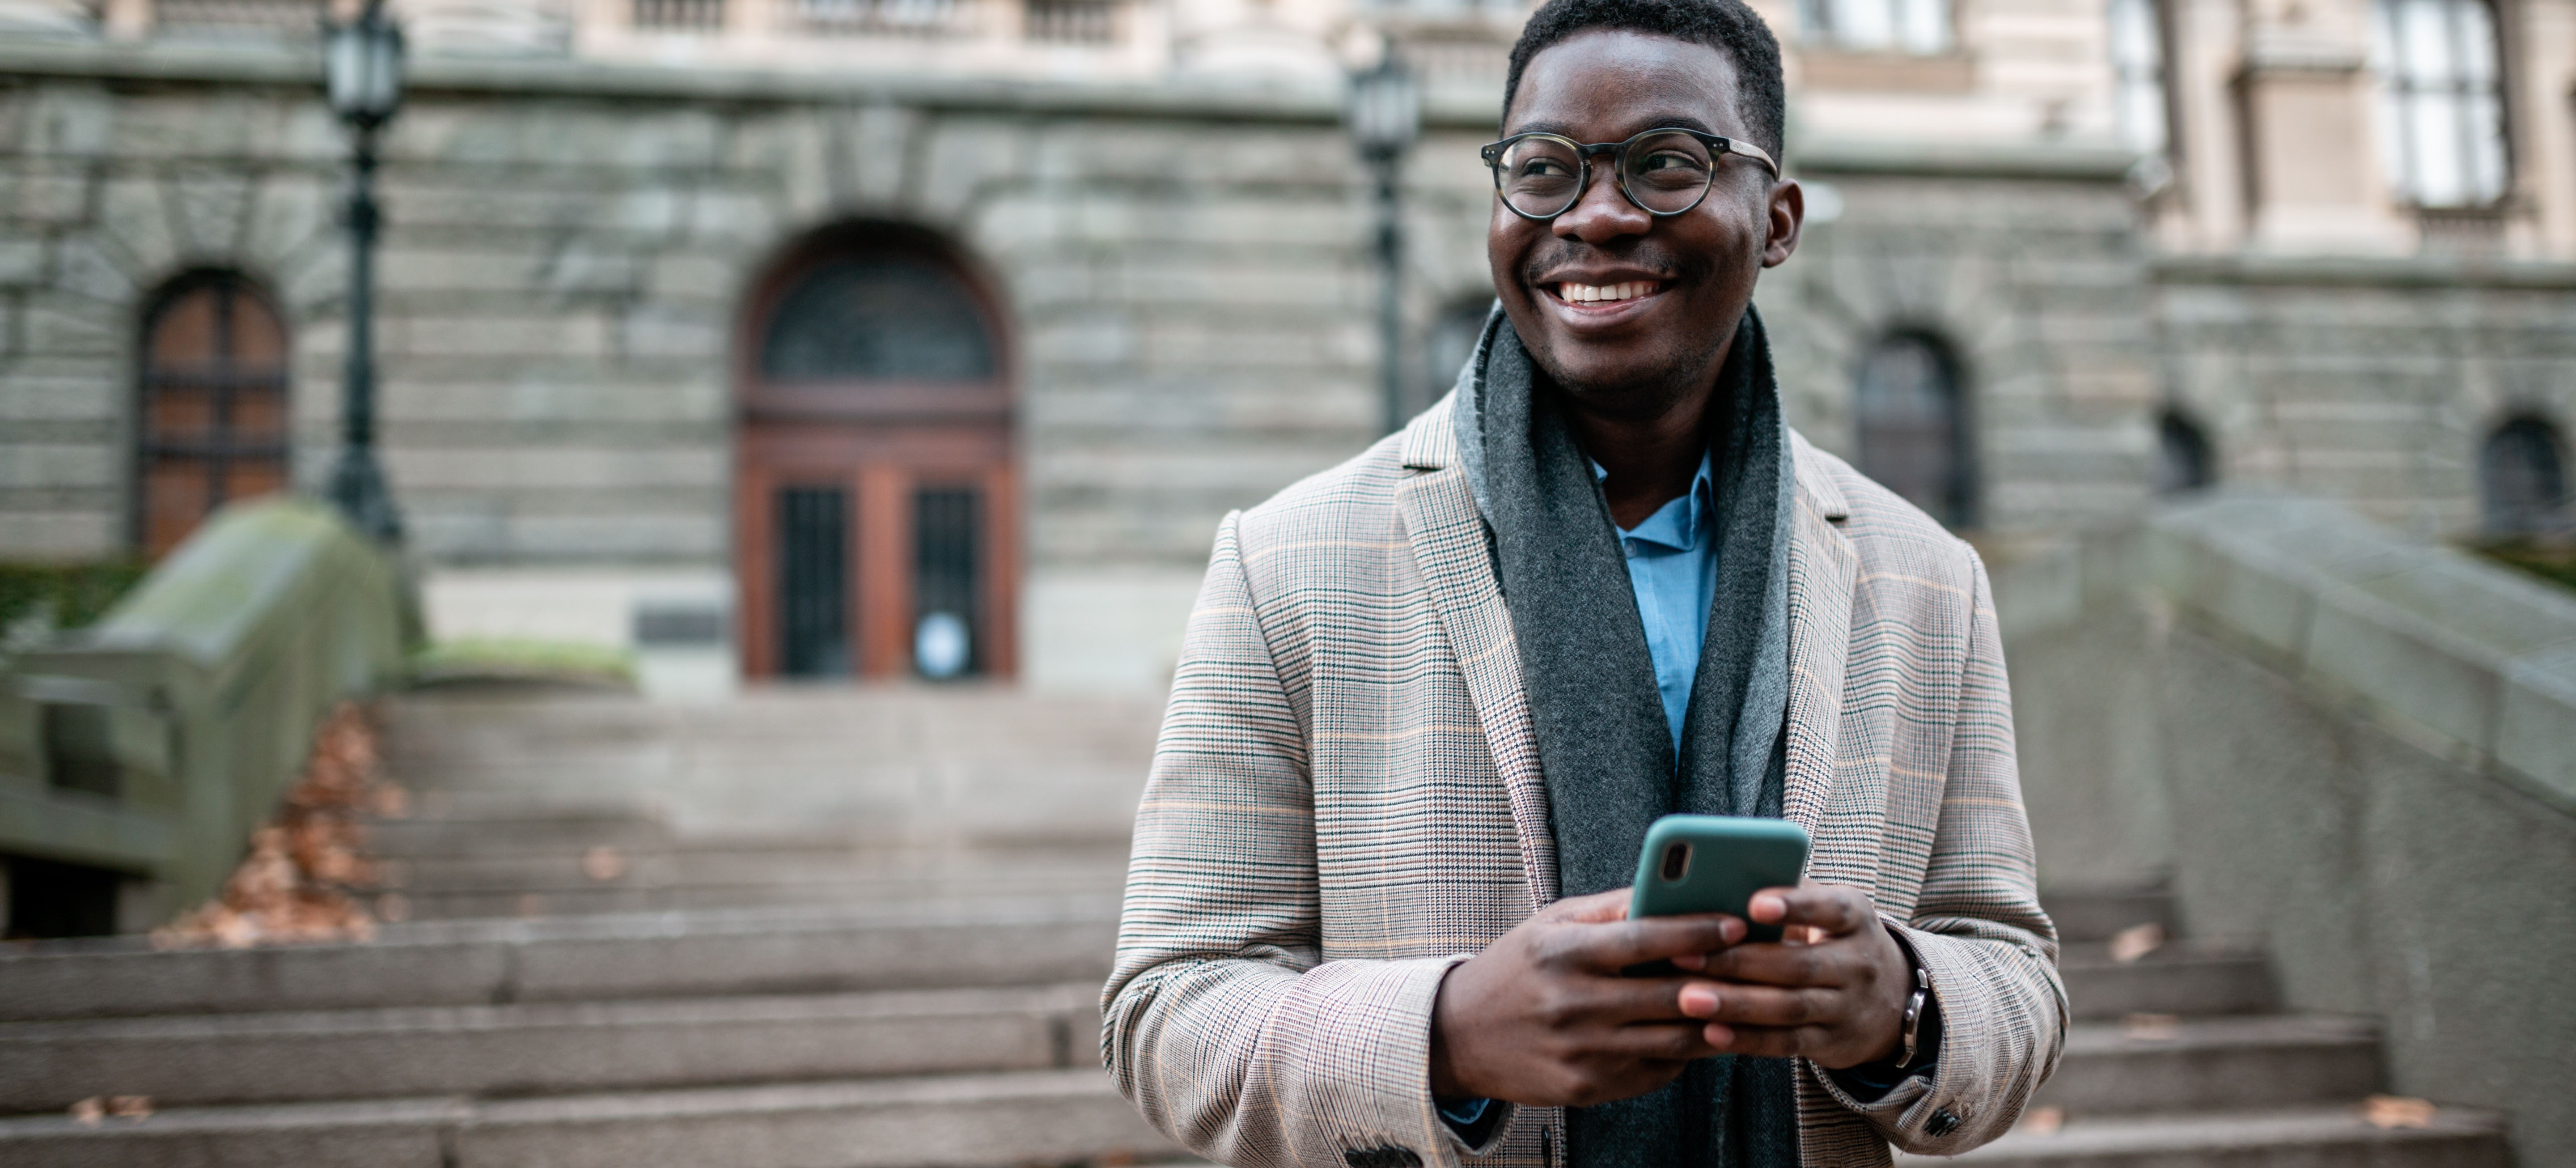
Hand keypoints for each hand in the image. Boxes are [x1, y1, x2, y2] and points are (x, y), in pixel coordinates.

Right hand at [1428, 890, 1746, 1106]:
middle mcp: (1572, 1003)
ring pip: (1672, 1039)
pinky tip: (1698, 1035)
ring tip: (1742, 1003)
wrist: (1458, 1035)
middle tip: (1758, 965)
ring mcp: (1581, 1050)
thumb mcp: (1551, 924)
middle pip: (1668, 994)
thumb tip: (1670, 890)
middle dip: (1721, 979)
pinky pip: (1655, 1071)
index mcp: (1563, 953)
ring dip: (1714, 1022)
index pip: (1644, 938)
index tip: (1737, 923)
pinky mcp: (1587, 1087)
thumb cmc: (1516, 968)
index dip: (1697, 931)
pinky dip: (1683, 1053)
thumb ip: (1610, 908)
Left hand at [1670, 881, 1913, 1069]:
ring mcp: (1846, 1007)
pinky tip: (1710, 1031)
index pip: (1829, 909)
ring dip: (1735, 1004)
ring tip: (1688, 998)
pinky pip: (1786, 1043)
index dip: (1794, 907)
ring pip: (1788, 1007)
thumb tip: (1726, 876)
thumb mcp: (1829, 908)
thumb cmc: (1835, 937)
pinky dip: (1747, 1039)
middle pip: (1796, 964)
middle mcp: (1857, 963)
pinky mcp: (1831, 1043)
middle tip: (1685, 955)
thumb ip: (1789, 892)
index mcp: (1855, 917)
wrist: (1892, 999)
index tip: (1754, 905)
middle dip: (1737, 961)